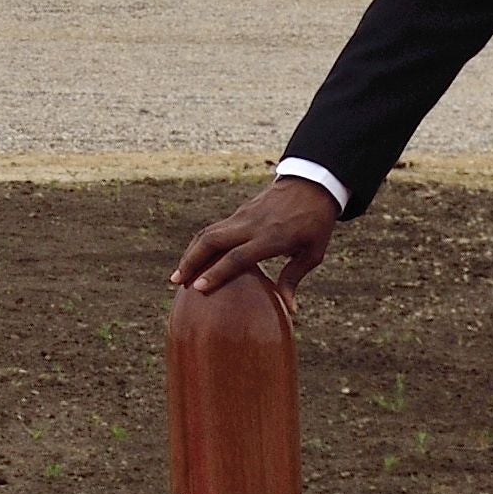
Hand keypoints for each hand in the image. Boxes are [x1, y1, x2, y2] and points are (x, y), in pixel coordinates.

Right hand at [175, 176, 342, 294]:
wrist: (311, 184)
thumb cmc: (315, 223)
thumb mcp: (313, 253)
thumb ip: (294, 278)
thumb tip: (289, 309)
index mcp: (272, 237)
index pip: (238, 256)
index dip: (216, 273)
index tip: (198, 288)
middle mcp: (252, 225)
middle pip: (212, 240)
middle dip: (191, 260)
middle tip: (176, 281)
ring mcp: (242, 216)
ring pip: (208, 232)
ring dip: (190, 252)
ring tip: (178, 274)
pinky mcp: (239, 212)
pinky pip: (214, 228)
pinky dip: (200, 244)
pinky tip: (194, 258)